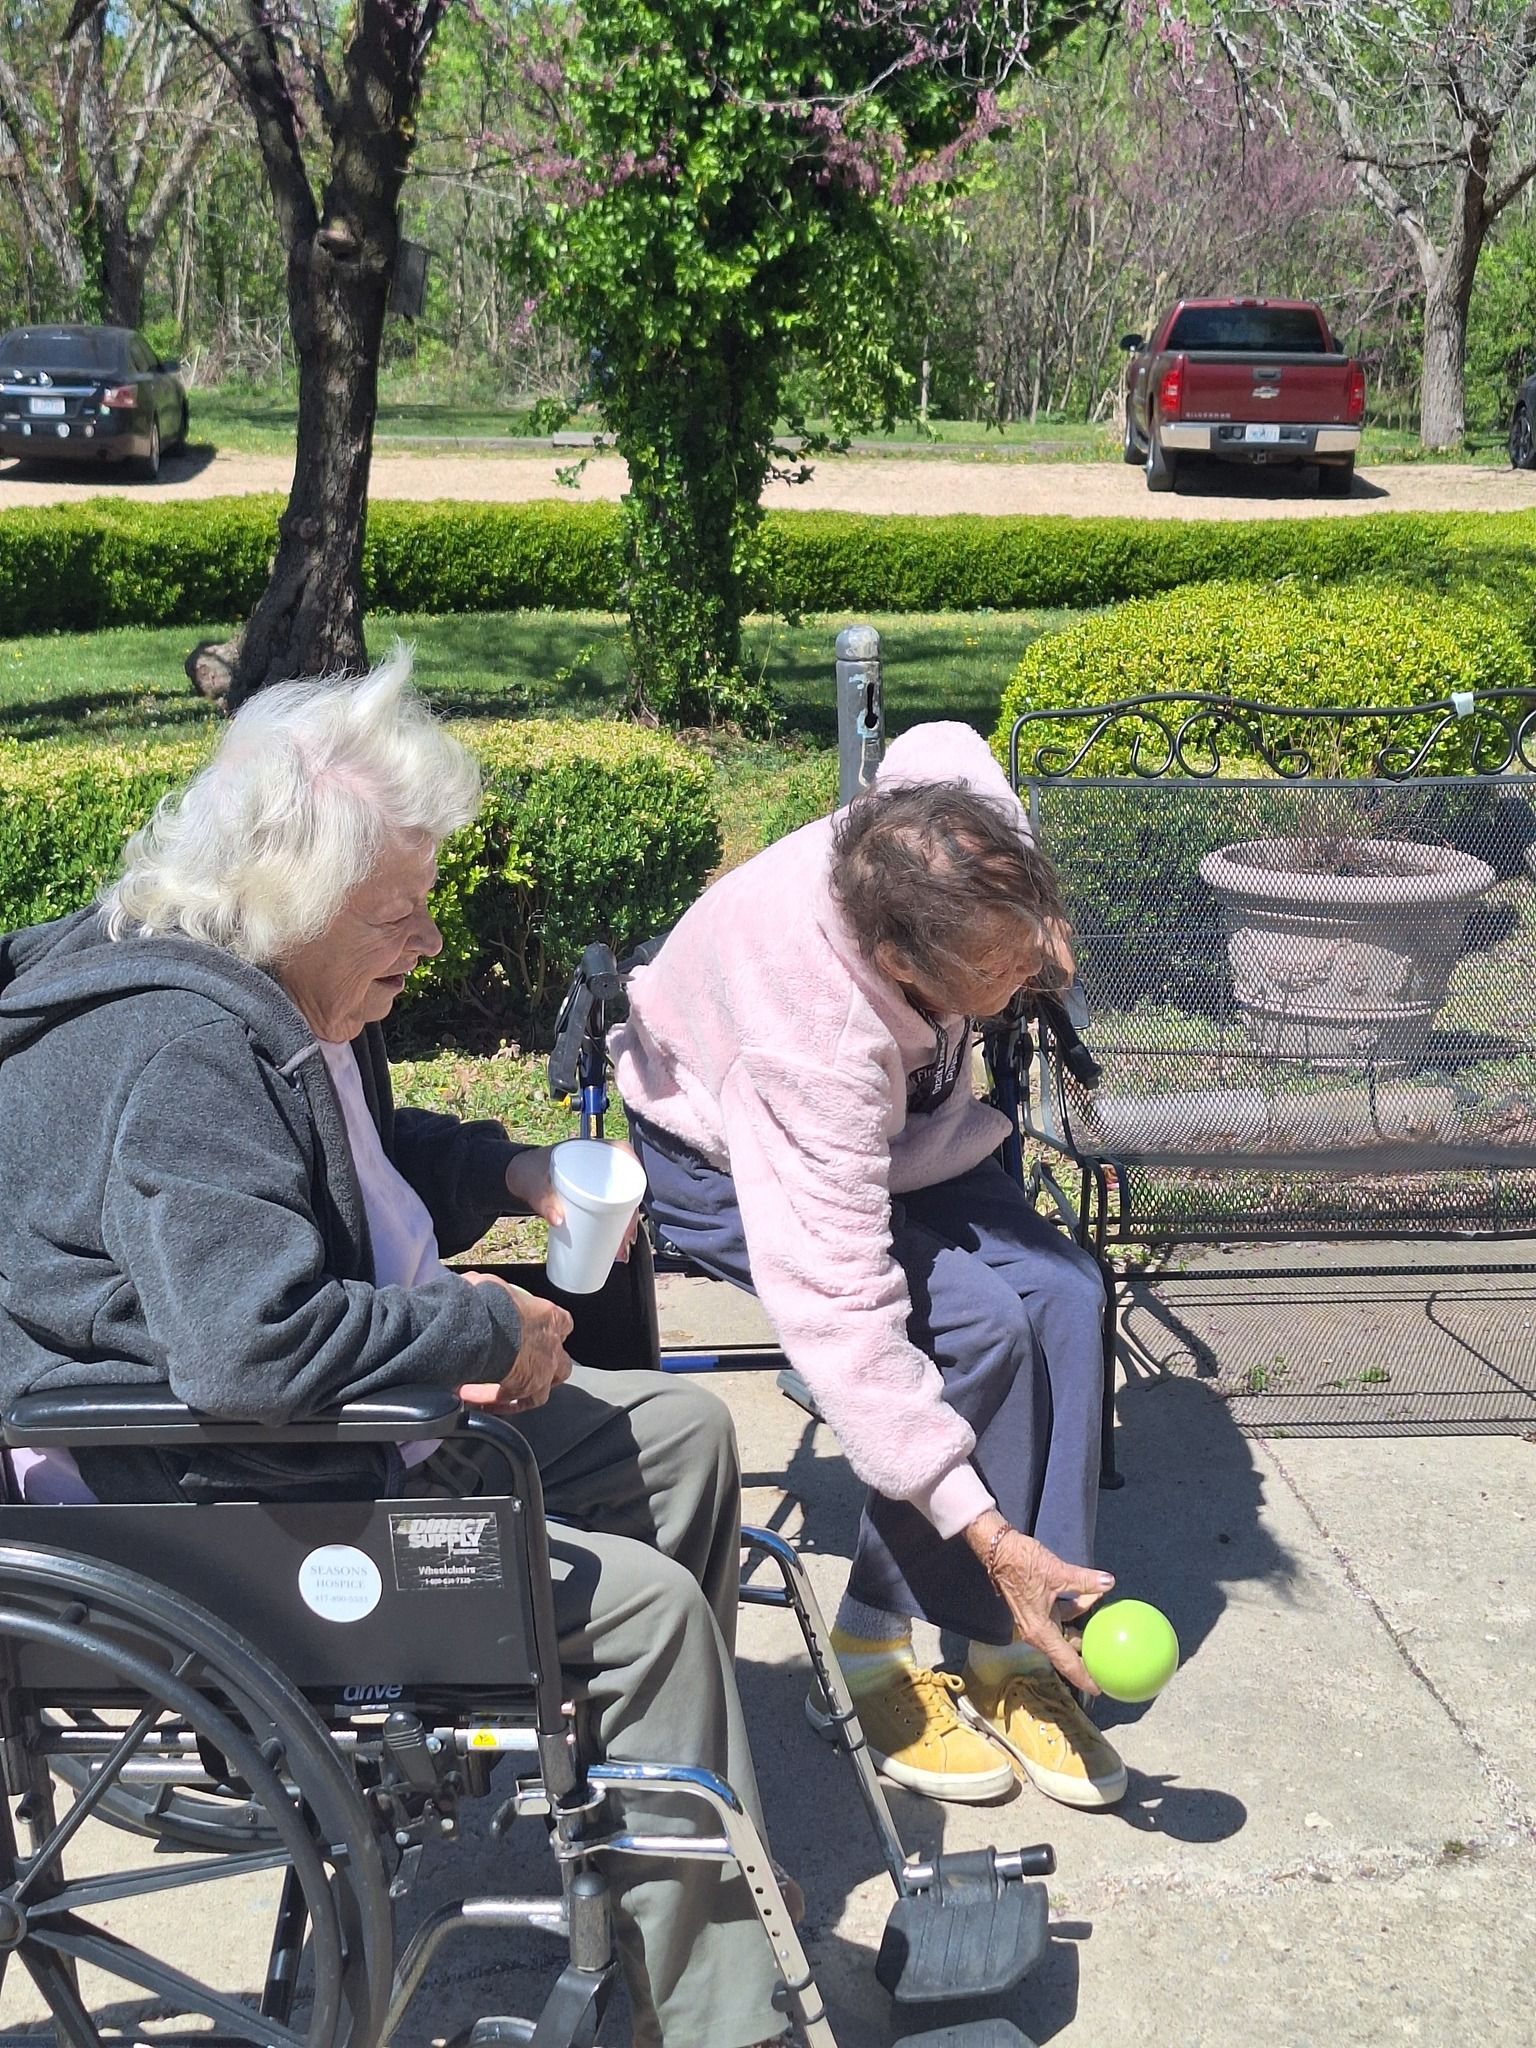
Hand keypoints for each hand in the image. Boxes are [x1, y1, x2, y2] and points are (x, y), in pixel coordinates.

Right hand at [459, 1273, 573, 1413]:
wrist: (481, 1325)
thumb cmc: (487, 1301)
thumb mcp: (490, 1286)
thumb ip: (488, 1293)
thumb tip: (470, 1289)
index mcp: (548, 1316)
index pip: (562, 1322)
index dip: (551, 1329)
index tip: (535, 1332)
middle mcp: (552, 1345)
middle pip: (562, 1362)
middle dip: (548, 1367)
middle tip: (524, 1368)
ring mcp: (544, 1369)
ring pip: (546, 1386)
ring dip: (526, 1389)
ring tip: (500, 1390)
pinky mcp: (527, 1388)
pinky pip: (518, 1401)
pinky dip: (498, 1400)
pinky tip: (474, 1396)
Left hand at [504, 1143, 641, 1260]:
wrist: (518, 1176)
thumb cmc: (529, 1171)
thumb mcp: (535, 1184)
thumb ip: (544, 1200)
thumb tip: (558, 1220)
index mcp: (591, 1149)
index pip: (626, 1158)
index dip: (636, 1181)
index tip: (634, 1206)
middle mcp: (600, 1163)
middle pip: (626, 1186)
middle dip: (631, 1216)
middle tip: (625, 1239)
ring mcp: (597, 1180)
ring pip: (620, 1202)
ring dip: (625, 1225)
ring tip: (620, 1248)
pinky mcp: (592, 1196)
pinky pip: (611, 1209)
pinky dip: (616, 1226)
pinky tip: (617, 1244)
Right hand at [965, 1511, 1113, 1694]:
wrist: (999, 1550)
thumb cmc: (1022, 1565)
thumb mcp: (1058, 1572)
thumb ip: (1085, 1581)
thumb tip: (1108, 1582)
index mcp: (1040, 1630)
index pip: (1066, 1661)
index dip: (1083, 1677)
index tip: (1100, 1689)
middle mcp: (1037, 1631)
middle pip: (1066, 1652)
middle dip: (1087, 1657)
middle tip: (1109, 1664)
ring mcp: (1037, 1620)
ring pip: (1065, 1631)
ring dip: (1083, 1627)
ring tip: (1106, 1629)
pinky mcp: (1037, 1608)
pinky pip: (1060, 1615)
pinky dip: (1075, 1608)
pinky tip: (1091, 1597)